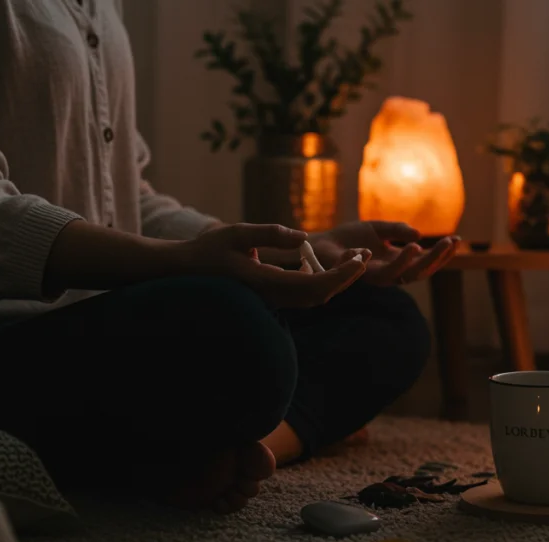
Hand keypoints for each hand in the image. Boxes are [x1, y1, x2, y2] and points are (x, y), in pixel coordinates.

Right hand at [182, 223, 366, 307]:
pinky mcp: (270, 297)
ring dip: (336, 280)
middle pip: (320, 295)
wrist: (184, 273)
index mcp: (267, 283)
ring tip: (354, 259)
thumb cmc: (207, 251)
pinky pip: (303, 294)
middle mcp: (272, 297)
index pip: (315, 284)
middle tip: (364, 255)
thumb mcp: (236, 233)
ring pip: (314, 298)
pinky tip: (328, 264)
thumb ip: (269, 234)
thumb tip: (301, 236)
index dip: (342, 274)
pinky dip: (322, 281)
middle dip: (346, 277)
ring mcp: (271, 300)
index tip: (360, 259)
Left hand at [310, 221, 459, 285]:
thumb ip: (397, 230)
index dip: (441, 253)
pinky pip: (386, 272)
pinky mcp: (364, 275)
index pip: (423, 262)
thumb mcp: (377, 228)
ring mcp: (377, 276)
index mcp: (395, 261)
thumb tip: (419, 236)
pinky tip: (412, 246)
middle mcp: (389, 272)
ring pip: (406, 275)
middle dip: (438, 258)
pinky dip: (400, 260)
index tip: (456, 239)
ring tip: (433, 245)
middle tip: (452, 243)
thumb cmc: (346, 238)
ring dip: (421, 261)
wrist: (320, 244)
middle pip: (420, 271)